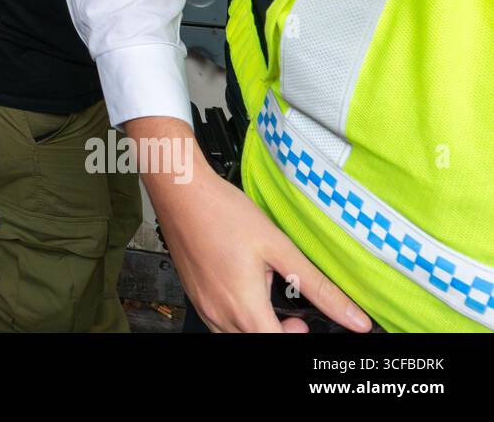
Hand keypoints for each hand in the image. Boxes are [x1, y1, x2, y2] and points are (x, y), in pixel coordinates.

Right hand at [129, 117, 373, 332]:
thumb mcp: (279, 246)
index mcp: (245, 306)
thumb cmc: (223, 213)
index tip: (303, 320)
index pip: (276, 342)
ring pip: (234, 336)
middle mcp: (219, 313)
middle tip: (290, 312)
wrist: (182, 193)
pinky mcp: (194, 296)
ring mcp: (203, 306)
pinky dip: (235, 320)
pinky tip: (242, 292)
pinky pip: (217, 324)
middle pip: (254, 341)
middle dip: (277, 333)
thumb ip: (319, 287)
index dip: (296, 335)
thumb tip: (354, 317)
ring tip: (264, 301)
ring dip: (255, 328)